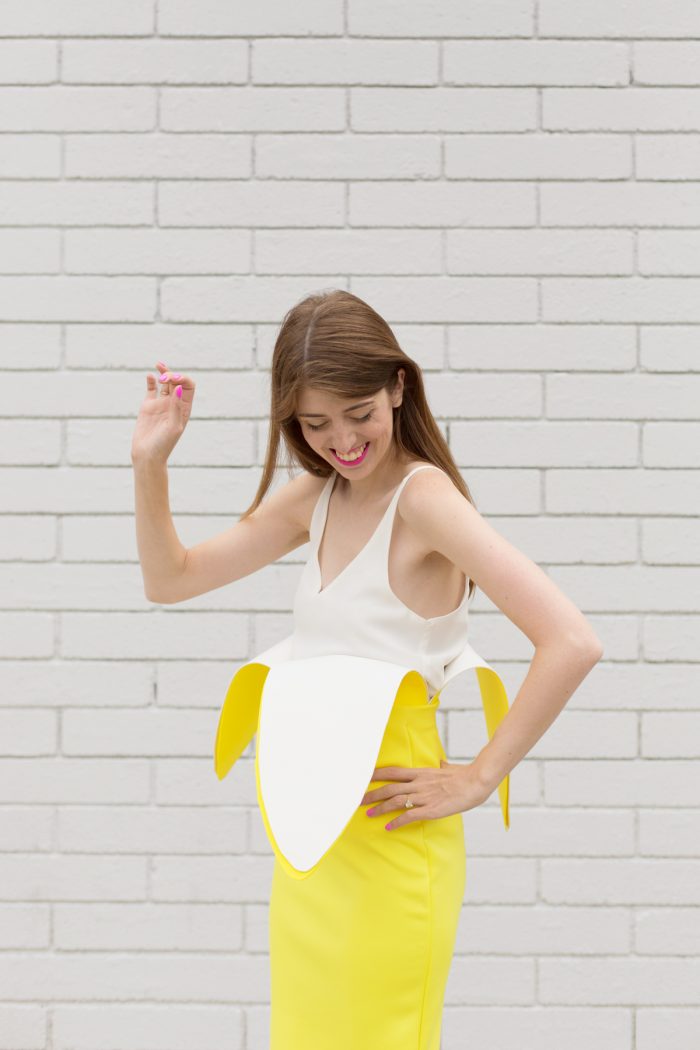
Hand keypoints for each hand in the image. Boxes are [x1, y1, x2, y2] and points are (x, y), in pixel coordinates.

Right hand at [131, 360, 195, 465]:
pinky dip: (151, 380)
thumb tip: (179, 388)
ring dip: (164, 372)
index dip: (182, 379)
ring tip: (159, 364)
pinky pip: (151, 389)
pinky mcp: (148, 406)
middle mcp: (174, 404)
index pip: (188, 386)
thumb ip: (176, 407)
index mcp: (184, 409)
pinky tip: (149, 376)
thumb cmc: (163, 445)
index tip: (173, 381)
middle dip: (172, 374)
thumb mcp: (173, 427)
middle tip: (164, 377)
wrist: (147, 456)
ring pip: (165, 383)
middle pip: (177, 382)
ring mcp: (161, 404)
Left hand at [360, 759, 489, 830]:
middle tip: (357, 800)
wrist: (476, 781)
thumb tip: (440, 763)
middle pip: (389, 787)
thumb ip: (441, 767)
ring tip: (368, 814)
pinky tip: (388, 827)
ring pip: (396, 801)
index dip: (376, 775)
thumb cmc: (465, 775)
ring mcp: (424, 796)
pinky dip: (397, 821)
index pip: (393, 771)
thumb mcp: (449, 768)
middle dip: (372, 794)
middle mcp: (419, 783)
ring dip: (380, 808)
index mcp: (421, 772)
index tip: (363, 778)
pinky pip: (410, 816)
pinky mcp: (431, 809)